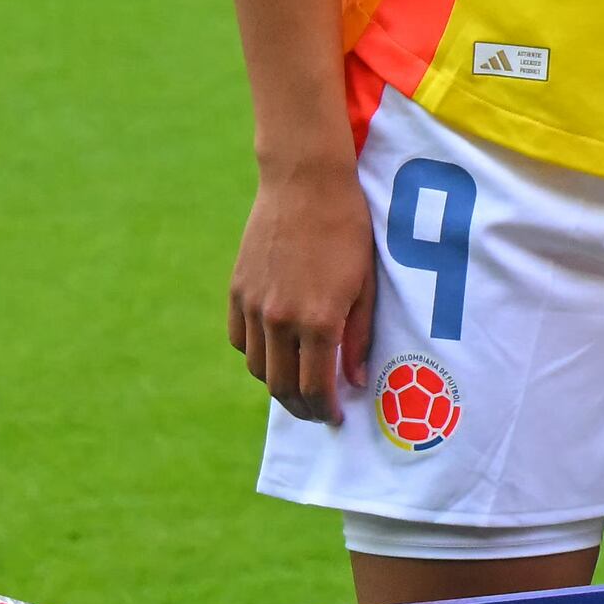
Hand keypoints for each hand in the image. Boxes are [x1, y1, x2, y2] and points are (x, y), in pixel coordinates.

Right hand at [230, 154, 377, 420]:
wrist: (304, 185)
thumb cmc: (349, 231)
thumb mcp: (366, 285)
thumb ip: (358, 336)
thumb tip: (355, 380)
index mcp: (317, 320)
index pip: (314, 386)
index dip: (325, 409)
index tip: (335, 418)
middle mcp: (279, 319)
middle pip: (281, 385)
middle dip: (301, 407)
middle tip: (318, 412)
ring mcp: (252, 306)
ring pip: (257, 367)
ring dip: (277, 385)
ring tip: (299, 387)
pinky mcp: (237, 291)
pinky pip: (240, 339)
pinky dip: (256, 355)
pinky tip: (275, 355)